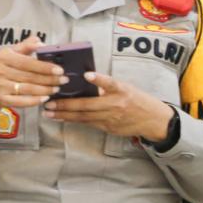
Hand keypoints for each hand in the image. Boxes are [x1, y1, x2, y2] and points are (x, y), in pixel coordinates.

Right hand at [0, 36, 65, 131]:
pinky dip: (35, 100)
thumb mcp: (12, 53)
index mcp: (3, 57)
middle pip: (30, 76)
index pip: (28, 62)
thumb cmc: (5, 68)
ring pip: (28, 89)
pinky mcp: (1, 99)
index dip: (45, 66)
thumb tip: (40, 42)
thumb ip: (26, 46)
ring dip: (45, 90)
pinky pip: (21, 101)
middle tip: (63, 80)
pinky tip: (45, 98)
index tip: (60, 70)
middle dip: (49, 79)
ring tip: (56, 88)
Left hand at [43, 72, 175, 140]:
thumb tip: (84, 79)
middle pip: (88, 105)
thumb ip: (107, 85)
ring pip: (84, 117)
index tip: (87, 75)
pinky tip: (61, 118)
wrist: (154, 121)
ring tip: (49, 113)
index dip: (99, 79)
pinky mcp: (109, 128)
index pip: (110, 83)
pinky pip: (88, 123)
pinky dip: (73, 120)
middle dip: (66, 105)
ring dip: (64, 115)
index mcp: (121, 91)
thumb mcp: (125, 88)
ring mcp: (111, 118)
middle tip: (49, 103)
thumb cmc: (137, 100)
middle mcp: (116, 105)